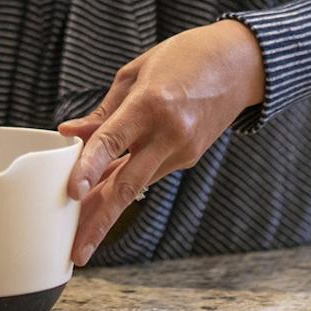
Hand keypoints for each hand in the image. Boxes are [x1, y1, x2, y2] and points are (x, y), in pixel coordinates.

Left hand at [55, 20, 265, 265]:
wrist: (240, 64)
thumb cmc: (183, 58)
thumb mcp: (136, 73)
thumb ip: (103, 111)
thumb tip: (69, 133)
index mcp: (150, 104)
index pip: (112, 142)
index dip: (89, 168)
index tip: (72, 192)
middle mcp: (168, 134)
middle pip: (127, 186)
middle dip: (99, 222)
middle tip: (77, 252)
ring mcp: (182, 151)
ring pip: (135, 186)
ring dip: (106, 208)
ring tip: (78, 233)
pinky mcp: (189, 159)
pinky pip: (148, 174)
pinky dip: (124, 184)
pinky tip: (102, 195)